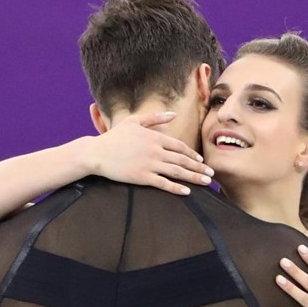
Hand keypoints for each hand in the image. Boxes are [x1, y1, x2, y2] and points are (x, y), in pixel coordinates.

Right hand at [91, 112, 213, 194]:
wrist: (96, 153)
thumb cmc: (114, 137)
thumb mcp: (134, 122)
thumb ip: (155, 118)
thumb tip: (173, 115)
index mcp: (154, 137)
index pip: (179, 146)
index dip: (192, 154)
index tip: (201, 160)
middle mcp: (155, 150)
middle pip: (183, 160)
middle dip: (199, 167)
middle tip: (212, 174)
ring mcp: (149, 164)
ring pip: (177, 171)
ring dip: (194, 177)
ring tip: (206, 182)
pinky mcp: (141, 177)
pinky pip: (163, 183)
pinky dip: (176, 187)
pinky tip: (187, 191)